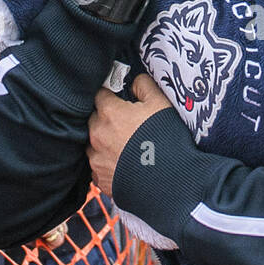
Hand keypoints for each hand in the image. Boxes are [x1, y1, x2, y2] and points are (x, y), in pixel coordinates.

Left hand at [87, 74, 170, 197]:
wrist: (170, 182)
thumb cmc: (166, 141)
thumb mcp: (161, 104)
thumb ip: (144, 86)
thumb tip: (134, 82)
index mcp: (109, 113)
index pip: (99, 95)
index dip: (110, 95)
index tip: (119, 99)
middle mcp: (96, 135)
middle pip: (93, 120)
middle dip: (106, 119)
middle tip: (126, 124)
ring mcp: (96, 159)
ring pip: (93, 144)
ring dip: (104, 142)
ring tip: (125, 147)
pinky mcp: (100, 179)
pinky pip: (98, 165)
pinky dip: (107, 162)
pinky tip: (124, 164)